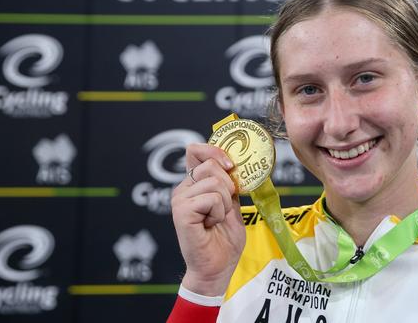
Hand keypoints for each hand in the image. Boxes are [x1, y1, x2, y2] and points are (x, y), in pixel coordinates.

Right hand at [171, 143, 245, 295]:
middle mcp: (183, 188)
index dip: (214, 150)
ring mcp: (179, 199)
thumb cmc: (224, 240)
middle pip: (212, 164)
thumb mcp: (232, 205)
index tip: (231, 165)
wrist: (217, 268)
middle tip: (223, 209)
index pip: (195, 150)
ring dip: (226, 203)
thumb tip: (237, 163)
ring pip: (215, 182)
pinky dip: (219, 213)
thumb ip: (230, 184)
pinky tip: (210, 225)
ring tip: (216, 219)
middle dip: (229, 186)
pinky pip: (213, 198)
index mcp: (193, 184)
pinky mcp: (181, 212)